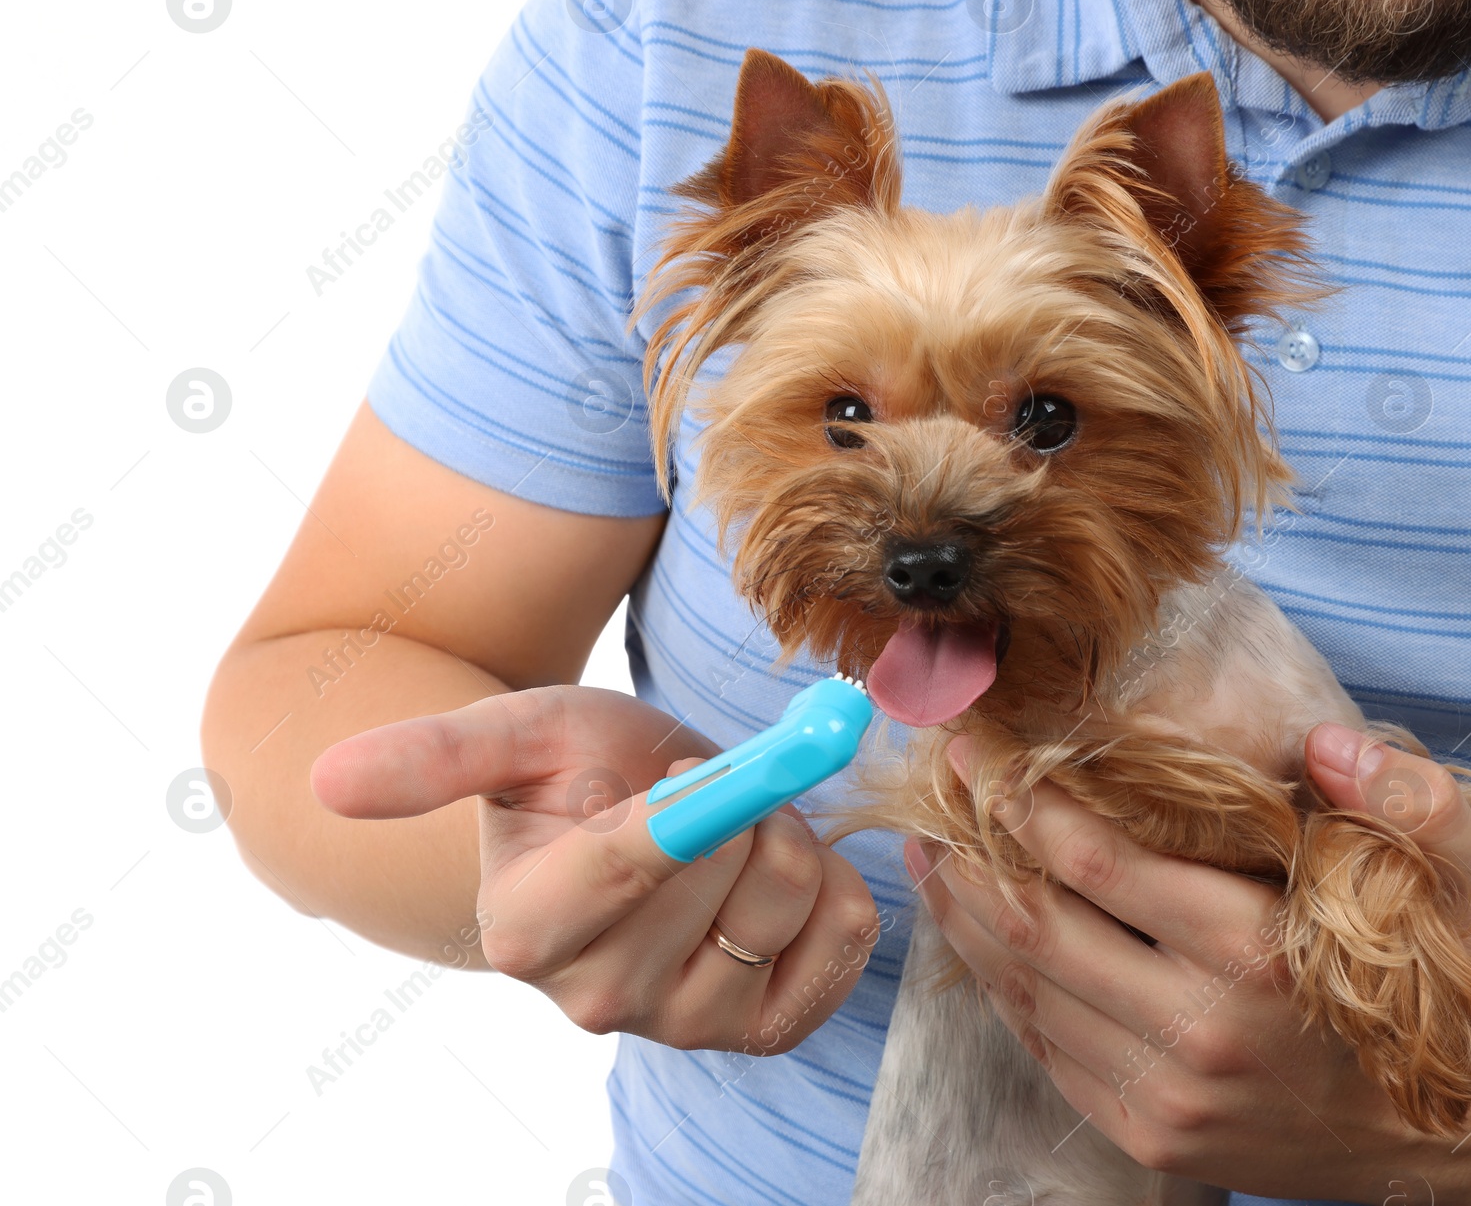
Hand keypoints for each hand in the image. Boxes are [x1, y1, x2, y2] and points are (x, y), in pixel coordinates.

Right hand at [312, 685, 879, 1054]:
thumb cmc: (572, 773)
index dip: (683, 796)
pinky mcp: (764, 1030)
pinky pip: (848, 936)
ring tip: (724, 832)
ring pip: (795, 898)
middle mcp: (599, 1001)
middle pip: (729, 873)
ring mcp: (686, 1027)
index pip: (635, 858)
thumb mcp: (514, 737)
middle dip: (734, 803)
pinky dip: (832, 883)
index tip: (682, 762)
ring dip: (782, 834)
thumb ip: (430, 757)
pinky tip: (769, 874)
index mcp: (525, 931)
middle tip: (690, 797)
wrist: (630, 821)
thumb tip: (326, 783)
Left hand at [906, 724, 1470, 1203]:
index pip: (1099, 861)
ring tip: (931, 851)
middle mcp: (1198, 1029)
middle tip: (932, 789)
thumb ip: (1406, 800)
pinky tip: (976, 932)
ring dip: (964, 915)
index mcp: (1255, 952)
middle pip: (1037, 928)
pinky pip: (1045, 1046)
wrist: (1447, 1133)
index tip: (977, 749)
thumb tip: (1326, 743)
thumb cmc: (1432, 985)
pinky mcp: (1148, 1133)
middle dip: (969, 848)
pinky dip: (1000, 983)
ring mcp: (1166, 1094)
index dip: (1023, 799)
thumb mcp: (1450, 880)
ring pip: (1026, 991)